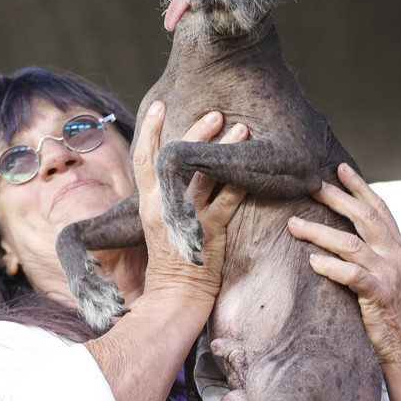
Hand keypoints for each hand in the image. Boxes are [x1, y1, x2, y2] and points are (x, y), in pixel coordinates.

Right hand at [136, 102, 247, 296]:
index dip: (151, 130)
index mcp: (149, 204)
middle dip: (197, 132)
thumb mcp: (161, 225)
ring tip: (243, 128)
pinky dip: (242, 182)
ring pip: (206, 175)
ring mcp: (188, 218)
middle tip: (216, 112)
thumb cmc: (172, 262)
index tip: (159, 103)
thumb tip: (181, 173)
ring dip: (225, 149)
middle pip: (176, 159)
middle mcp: (164, 207)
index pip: (144, 159)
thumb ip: (167, 199)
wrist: (175, 297)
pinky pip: (228, 201)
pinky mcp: (210, 232)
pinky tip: (256, 167)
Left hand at [286, 163, 400, 370]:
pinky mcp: (380, 295)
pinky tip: (312, 261)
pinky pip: (352, 276)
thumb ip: (373, 251)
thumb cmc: (389, 308)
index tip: (340, 167)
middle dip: (337, 198)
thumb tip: (344, 230)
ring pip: (352, 245)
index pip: (379, 208)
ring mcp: (389, 274)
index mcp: (398, 246)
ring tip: (294, 224)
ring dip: (320, 232)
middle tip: (311, 185)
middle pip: (365, 218)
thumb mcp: (387, 272)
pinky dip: (331, 266)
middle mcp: (396, 255)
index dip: (360, 186)